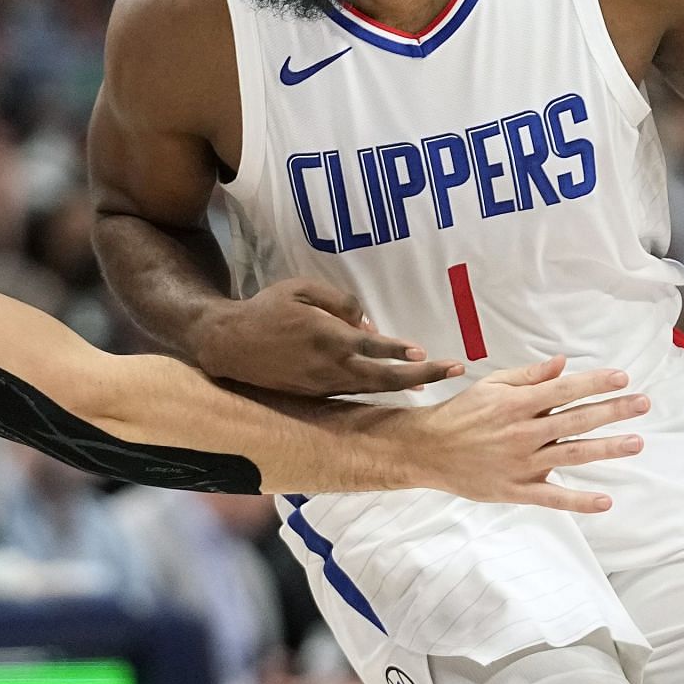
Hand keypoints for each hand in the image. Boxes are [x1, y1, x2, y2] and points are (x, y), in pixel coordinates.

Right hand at [194, 278, 464, 395]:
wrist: (229, 344)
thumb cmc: (267, 309)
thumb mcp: (302, 289)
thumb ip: (340, 302)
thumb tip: (369, 325)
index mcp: (328, 337)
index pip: (375, 348)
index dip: (402, 352)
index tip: (424, 353)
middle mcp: (330, 367)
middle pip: (385, 377)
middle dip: (422, 375)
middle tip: (453, 370)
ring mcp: (323, 385)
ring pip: (373, 389)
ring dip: (404, 386)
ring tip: (431, 380)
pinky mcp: (316, 394)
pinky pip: (355, 392)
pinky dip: (378, 390)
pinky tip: (395, 386)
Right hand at [401, 356, 647, 512]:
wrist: (427, 450)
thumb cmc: (461, 414)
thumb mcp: (491, 386)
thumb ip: (529, 377)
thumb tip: (562, 364)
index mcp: (517, 404)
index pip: (565, 391)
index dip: (595, 384)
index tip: (622, 378)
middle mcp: (524, 433)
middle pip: (576, 421)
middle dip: (613, 411)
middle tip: (643, 403)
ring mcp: (522, 464)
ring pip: (572, 455)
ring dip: (606, 449)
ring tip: (636, 443)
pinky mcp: (516, 490)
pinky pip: (553, 498)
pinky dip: (579, 501)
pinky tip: (605, 500)